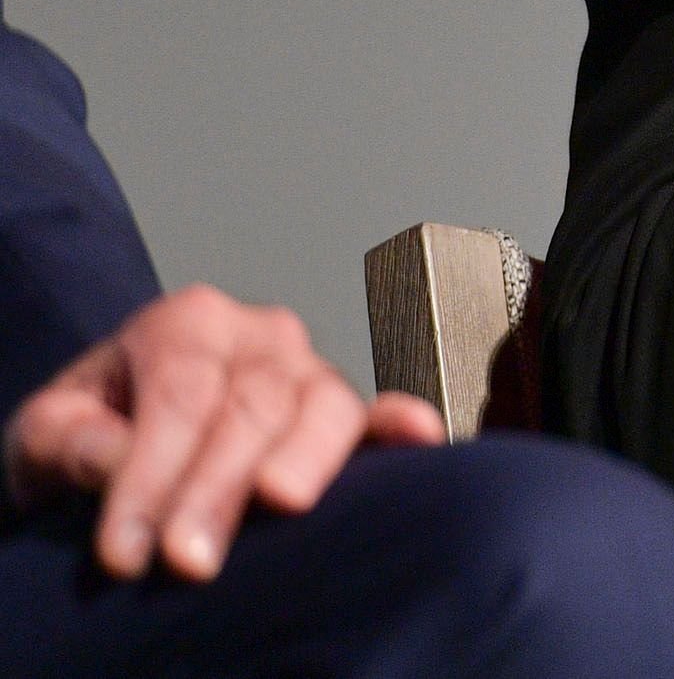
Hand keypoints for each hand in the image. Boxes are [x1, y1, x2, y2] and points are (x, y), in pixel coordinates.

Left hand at [3, 284, 444, 579]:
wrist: (123, 437)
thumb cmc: (90, 435)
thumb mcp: (47, 430)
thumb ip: (68, 436)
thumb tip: (114, 457)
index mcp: (186, 321)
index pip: (180, 394)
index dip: (153, 474)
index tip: (125, 551)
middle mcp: (262, 335)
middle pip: (253, 403)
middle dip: (218, 487)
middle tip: (187, 560)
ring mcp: (311, 372)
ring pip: (324, 405)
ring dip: (304, 462)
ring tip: (280, 506)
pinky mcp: (346, 417)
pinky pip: (379, 415)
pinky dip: (399, 428)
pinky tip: (418, 437)